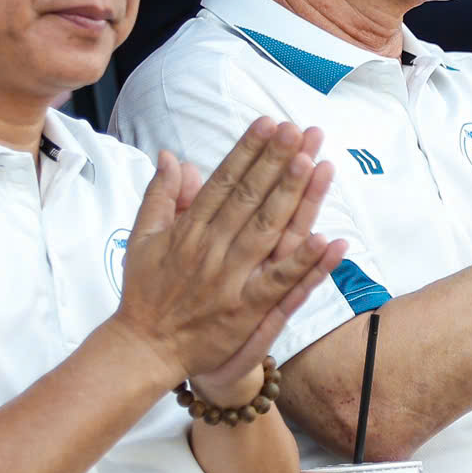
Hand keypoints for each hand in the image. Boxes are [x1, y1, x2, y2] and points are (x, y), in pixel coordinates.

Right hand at [117, 120, 346, 392]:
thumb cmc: (146, 292)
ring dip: (292, 197)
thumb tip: (171, 156)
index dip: (248, 151)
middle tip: (299, 130)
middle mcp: (210, 249)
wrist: (144, 349)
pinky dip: (305, 263)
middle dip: (276, 161)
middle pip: (250, 198)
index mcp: (188, 229)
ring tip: (314, 163)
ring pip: (268, 232)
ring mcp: (230, 280)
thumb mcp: (143, 238)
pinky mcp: (245, 311)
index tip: (269, 124)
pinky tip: (329, 239)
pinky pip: (280, 283)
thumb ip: (160, 196)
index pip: (224, 181)